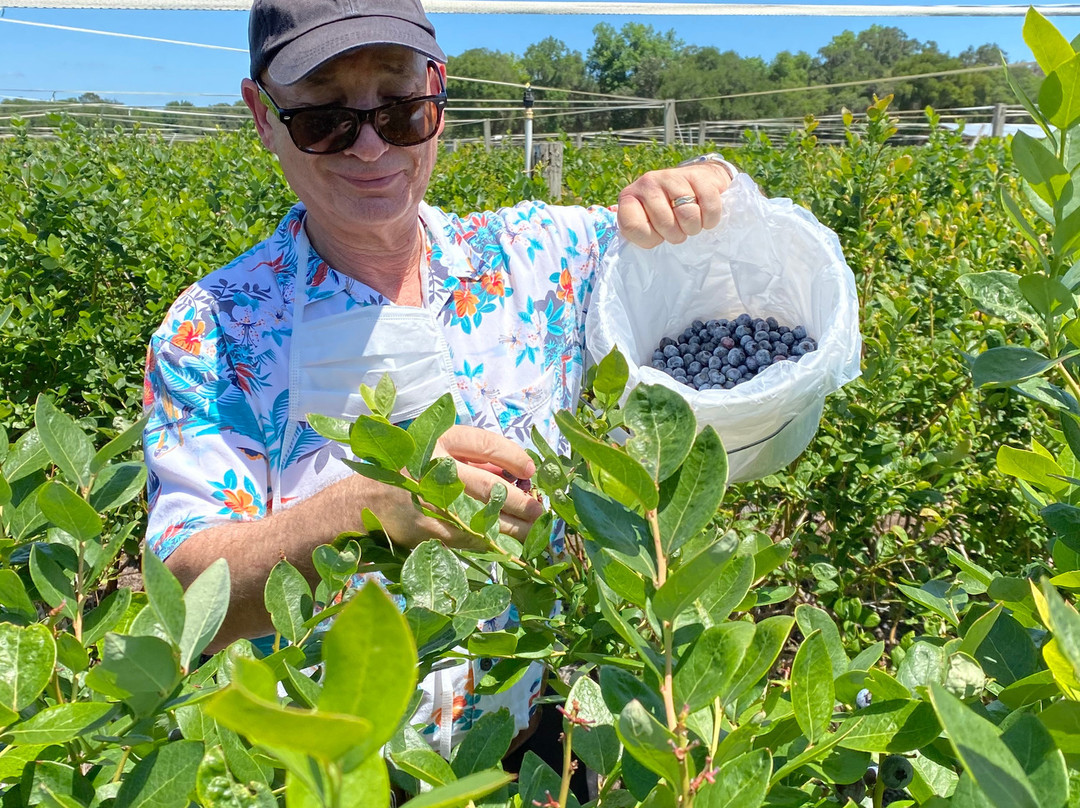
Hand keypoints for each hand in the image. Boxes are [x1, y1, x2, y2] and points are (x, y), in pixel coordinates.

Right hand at [369, 425, 543, 549]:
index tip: (530, 471)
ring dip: (515, 527)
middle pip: (490, 486)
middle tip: (539, 509)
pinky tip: (509, 543)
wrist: (363, 502)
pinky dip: (494, 542)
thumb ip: (474, 458)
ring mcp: (432, 503)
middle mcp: (435, 469)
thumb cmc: (411, 471)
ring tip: (534, 529)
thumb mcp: (438, 450)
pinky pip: (471, 538)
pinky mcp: (431, 531)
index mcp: (438, 440)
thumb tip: (518, 476)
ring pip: (485, 517)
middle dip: (521, 501)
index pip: (486, 445)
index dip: (514, 457)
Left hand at [616, 161, 732, 248]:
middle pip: (665, 224)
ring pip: (688, 216)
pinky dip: (710, 218)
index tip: (657, 236)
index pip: (632, 227)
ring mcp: (672, 176)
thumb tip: (635, 251)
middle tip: (679, 228)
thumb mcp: (648, 224)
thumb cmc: (669, 211)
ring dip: (694, 227)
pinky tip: (705, 214)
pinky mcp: (697, 175)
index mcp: (629, 198)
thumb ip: (639, 234)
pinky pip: (709, 207)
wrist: (697, 181)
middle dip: (676, 234)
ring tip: (691, 222)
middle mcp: (647, 183)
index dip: (650, 239)